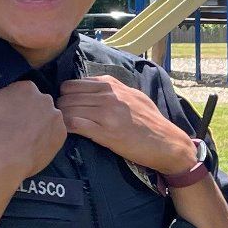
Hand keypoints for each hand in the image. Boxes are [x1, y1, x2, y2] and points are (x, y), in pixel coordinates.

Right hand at [0, 80, 65, 181]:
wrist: (3, 157)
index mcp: (27, 87)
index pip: (23, 91)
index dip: (16, 102)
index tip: (10, 113)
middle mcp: (46, 99)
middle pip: (39, 104)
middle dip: (31, 112)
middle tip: (19, 126)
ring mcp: (56, 117)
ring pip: (49, 119)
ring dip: (41, 125)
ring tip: (28, 138)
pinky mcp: (62, 134)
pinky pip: (55, 134)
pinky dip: (47, 138)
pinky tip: (36, 146)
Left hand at [58, 75, 195, 171]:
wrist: (166, 142)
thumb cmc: (151, 122)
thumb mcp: (134, 96)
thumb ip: (114, 89)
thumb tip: (93, 87)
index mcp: (112, 85)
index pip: (72, 84)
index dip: (66, 96)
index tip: (68, 107)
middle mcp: (108, 96)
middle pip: (66, 96)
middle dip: (61, 108)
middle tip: (64, 119)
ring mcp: (106, 113)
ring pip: (67, 109)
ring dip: (62, 119)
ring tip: (64, 127)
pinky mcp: (105, 132)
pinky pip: (73, 124)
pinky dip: (66, 128)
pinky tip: (69, 134)